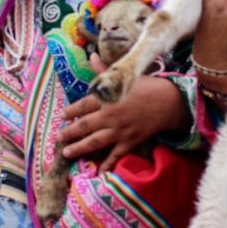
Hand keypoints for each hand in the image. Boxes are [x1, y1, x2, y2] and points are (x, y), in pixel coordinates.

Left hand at [57, 54, 189, 173]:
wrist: (168, 102)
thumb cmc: (147, 86)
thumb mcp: (125, 76)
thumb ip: (104, 69)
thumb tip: (91, 56)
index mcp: (107, 98)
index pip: (83, 105)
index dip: (71, 111)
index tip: (62, 115)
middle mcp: (110, 116)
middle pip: (84, 126)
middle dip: (69, 133)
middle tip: (58, 138)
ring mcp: (119, 131)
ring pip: (95, 142)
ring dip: (79, 148)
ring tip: (67, 153)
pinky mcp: (130, 142)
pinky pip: (115, 155)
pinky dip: (107, 164)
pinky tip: (98, 171)